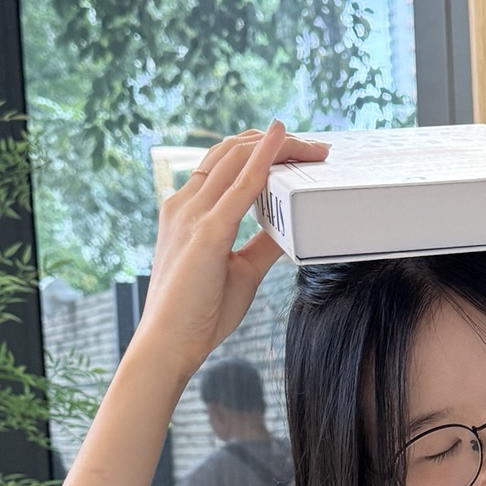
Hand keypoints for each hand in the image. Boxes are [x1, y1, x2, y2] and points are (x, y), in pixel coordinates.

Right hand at [134, 122, 327, 380]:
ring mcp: (193, 215)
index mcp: (187, 212)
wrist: (169, 345)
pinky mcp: (208, 232)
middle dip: (276, 142)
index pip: (224, 163)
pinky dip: (265, 158)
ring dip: (280, 147)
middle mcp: (185, 205)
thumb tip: (291, 230)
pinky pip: (243, 185)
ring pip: (238, 157)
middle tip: (315, 148)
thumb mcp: (242, 271)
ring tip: (313, 148)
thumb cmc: (199, 313)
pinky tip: (283, 141)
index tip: (294, 152)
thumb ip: (263, 246)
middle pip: (232, 151)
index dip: (259, 149)